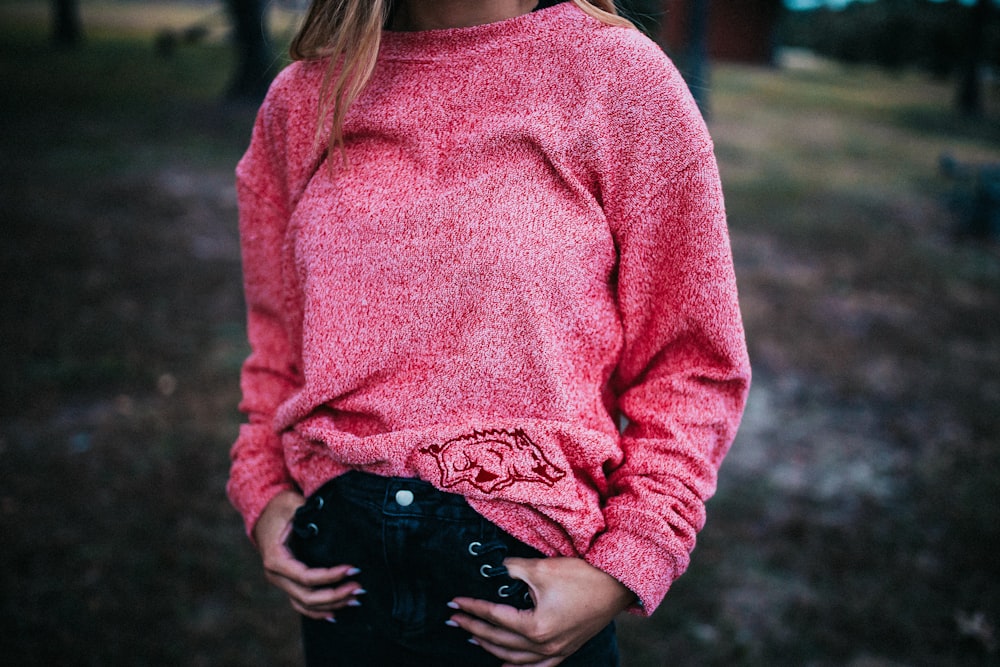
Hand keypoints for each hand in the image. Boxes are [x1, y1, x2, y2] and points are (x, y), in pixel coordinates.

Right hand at [252, 489, 364, 619]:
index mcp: (276, 559)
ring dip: (330, 605)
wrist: (263, 511)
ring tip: (355, 600)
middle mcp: (275, 575)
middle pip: (307, 596)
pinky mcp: (286, 583)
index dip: (331, 576)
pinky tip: (335, 613)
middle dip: (335, 595)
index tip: (352, 568)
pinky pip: (301, 603)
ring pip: (305, 604)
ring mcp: (280, 582)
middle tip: (359, 588)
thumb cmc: (281, 506)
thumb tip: (334, 519)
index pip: (306, 577)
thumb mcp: (294, 505)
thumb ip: (310, 513)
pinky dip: (317, 611)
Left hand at [447, 557, 635, 666]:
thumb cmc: (582, 576)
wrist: (616, 585)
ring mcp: (556, 652)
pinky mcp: (565, 650)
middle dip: (473, 629)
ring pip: (515, 658)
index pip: (494, 616)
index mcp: (535, 626)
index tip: (454, 602)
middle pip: (499, 639)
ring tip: (472, 638)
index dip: (471, 608)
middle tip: (454, 620)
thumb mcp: (542, 568)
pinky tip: (505, 665)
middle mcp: (544, 645)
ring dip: (490, 647)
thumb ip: (513, 570)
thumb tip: (497, 569)